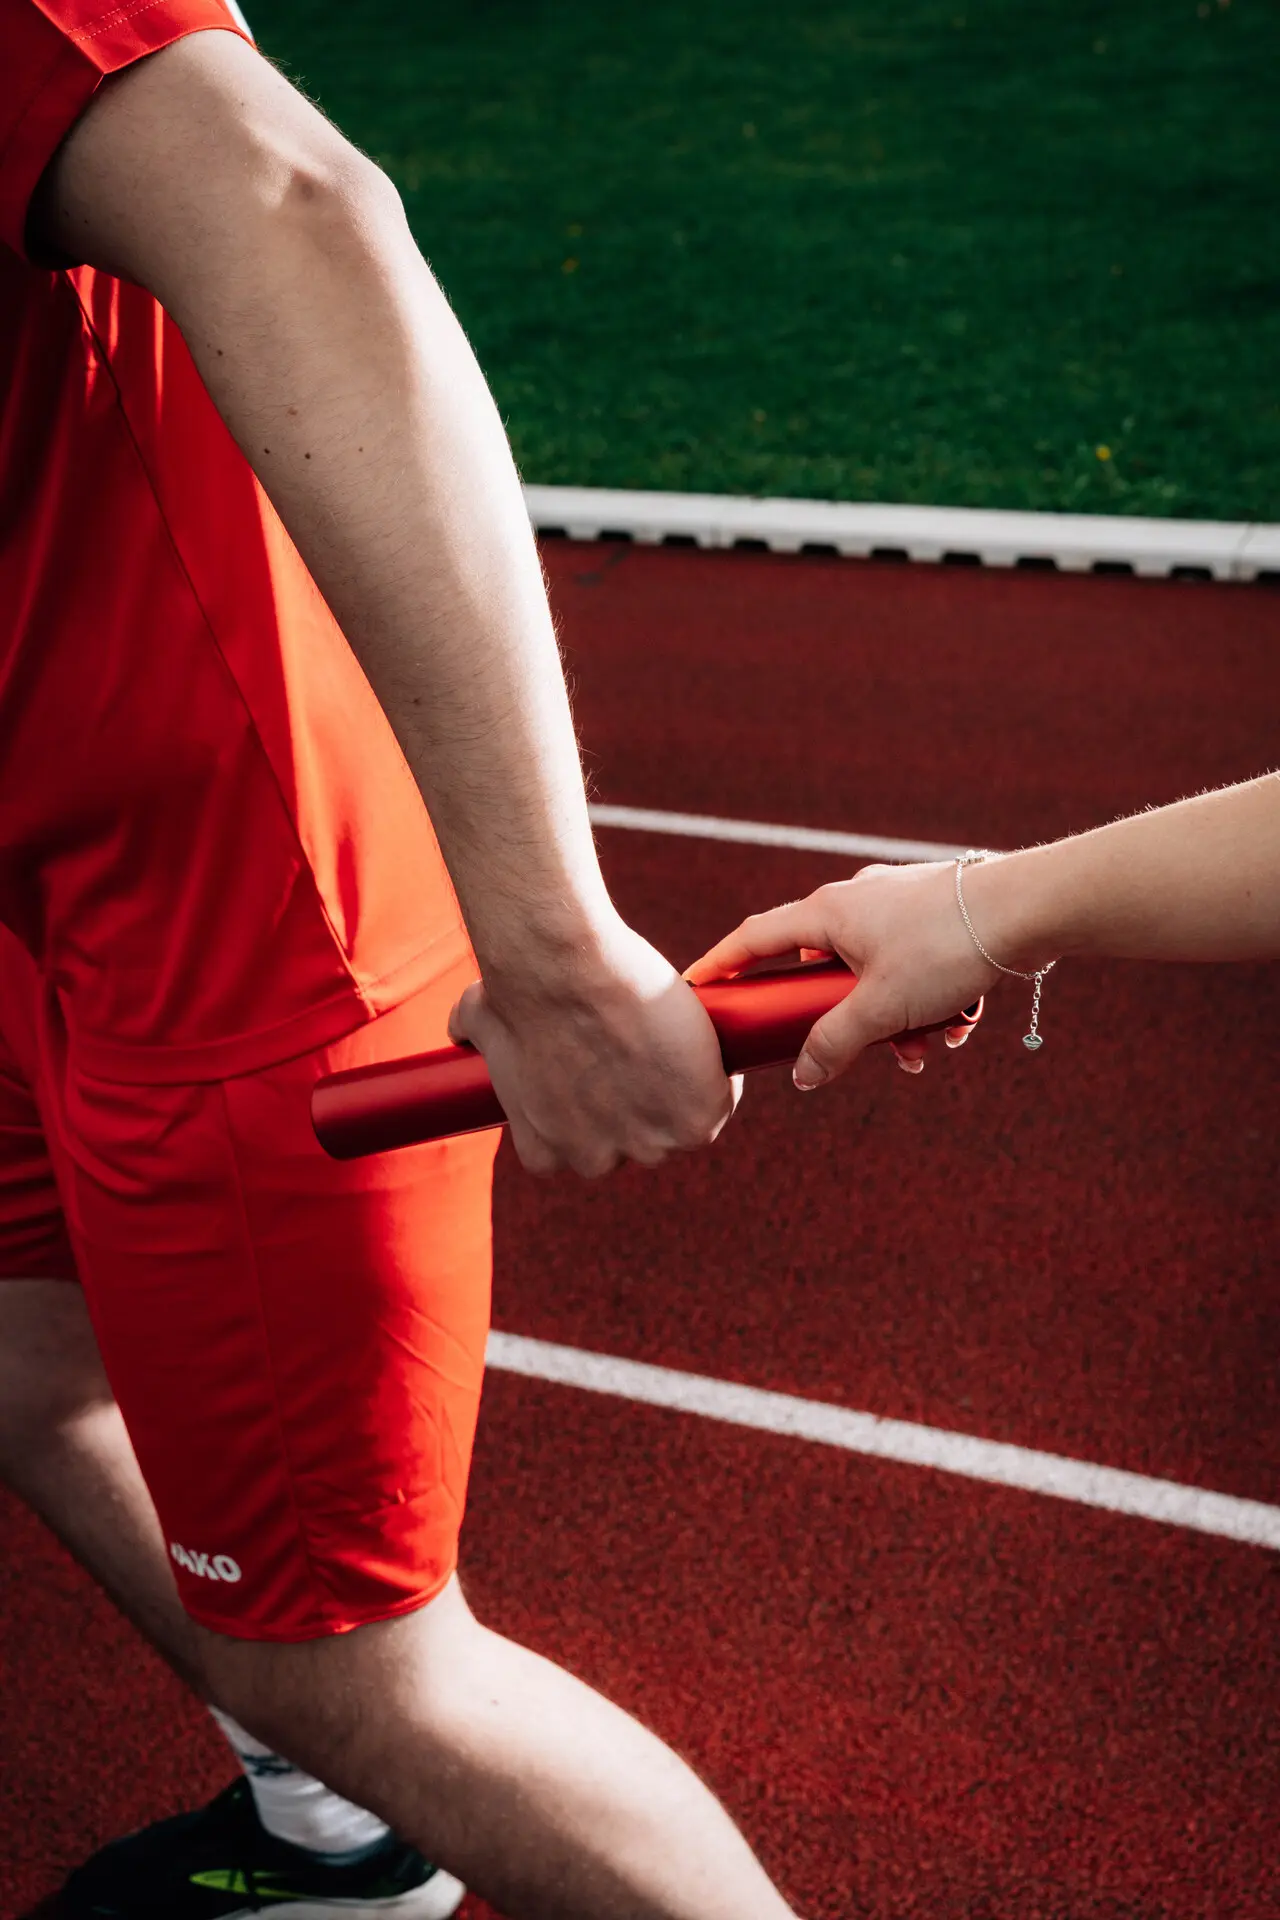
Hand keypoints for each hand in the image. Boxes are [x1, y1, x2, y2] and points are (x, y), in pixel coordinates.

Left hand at [449, 919, 741, 1174]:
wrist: (564, 970)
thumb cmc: (520, 987)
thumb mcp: (480, 1020)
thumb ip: (470, 1031)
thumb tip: (456, 1030)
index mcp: (546, 1151)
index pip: (579, 1148)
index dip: (594, 1111)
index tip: (602, 1074)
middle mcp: (596, 1159)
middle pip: (633, 1143)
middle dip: (639, 1104)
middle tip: (642, 1050)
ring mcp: (648, 1145)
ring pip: (679, 1127)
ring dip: (681, 1094)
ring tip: (675, 1043)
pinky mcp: (695, 1118)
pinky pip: (720, 1105)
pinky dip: (720, 1079)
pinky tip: (706, 1045)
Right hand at [686, 862, 998, 1087]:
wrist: (1025, 909)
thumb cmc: (946, 947)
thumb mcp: (880, 1007)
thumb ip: (834, 1043)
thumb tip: (805, 1076)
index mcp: (826, 912)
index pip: (754, 939)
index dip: (721, 965)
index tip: (697, 987)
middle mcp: (854, 900)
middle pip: (819, 967)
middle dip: (839, 1018)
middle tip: (852, 1049)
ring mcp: (894, 904)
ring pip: (871, 973)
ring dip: (892, 1018)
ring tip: (924, 1045)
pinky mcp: (932, 913)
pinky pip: (909, 966)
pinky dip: (922, 1000)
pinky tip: (954, 1024)